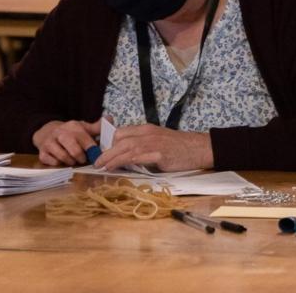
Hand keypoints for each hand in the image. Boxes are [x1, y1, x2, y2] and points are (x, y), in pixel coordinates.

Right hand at [32, 119, 100, 166]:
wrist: (47, 132)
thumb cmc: (70, 132)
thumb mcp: (83, 127)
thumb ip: (97, 127)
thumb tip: (110, 119)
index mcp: (73, 127)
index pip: (85, 139)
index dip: (93, 150)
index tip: (97, 156)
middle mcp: (60, 134)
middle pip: (74, 150)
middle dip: (81, 157)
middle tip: (83, 160)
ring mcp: (49, 143)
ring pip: (62, 157)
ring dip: (70, 162)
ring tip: (73, 161)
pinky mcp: (42, 152)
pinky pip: (51, 162)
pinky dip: (58, 164)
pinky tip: (61, 161)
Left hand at [94, 124, 213, 171]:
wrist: (199, 148)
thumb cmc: (180, 147)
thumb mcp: (160, 141)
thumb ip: (144, 145)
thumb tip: (128, 156)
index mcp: (147, 129)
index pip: (121, 132)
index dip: (110, 143)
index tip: (103, 153)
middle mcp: (148, 133)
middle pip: (119, 139)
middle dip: (105, 151)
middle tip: (96, 162)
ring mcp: (153, 142)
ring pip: (124, 148)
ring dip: (110, 157)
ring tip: (100, 166)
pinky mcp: (158, 154)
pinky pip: (134, 157)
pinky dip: (121, 162)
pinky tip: (113, 167)